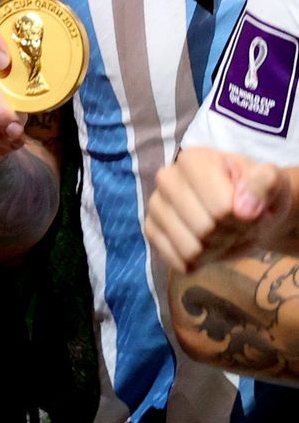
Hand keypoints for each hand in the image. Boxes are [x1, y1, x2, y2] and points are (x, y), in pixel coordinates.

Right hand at [147, 146, 296, 273]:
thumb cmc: (257, 193)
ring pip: (189, 249)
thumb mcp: (271, 182)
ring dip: (215, 251)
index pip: (221, 208)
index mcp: (193, 160)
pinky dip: (199, 263)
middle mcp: (166, 178)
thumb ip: (263, 184)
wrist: (245, 213)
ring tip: (222, 234)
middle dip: (228, 235)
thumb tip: (243, 210)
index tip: (248, 211)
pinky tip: (205, 246)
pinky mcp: (151, 229)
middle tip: (236, 225)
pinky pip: (175, 261)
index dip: (242, 219)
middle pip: (204, 229)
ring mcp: (156, 204)